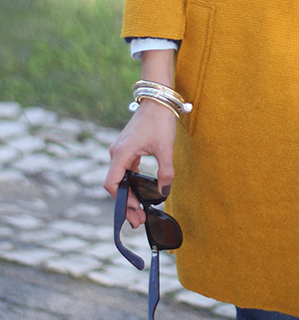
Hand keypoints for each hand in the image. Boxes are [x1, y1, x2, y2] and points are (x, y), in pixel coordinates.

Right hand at [104, 99, 176, 226]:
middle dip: (126, 203)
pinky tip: (140, 191)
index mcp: (121, 154)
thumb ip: (165, 172)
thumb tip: (164, 192)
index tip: (136, 210)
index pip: (112, 185)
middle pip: (116, 185)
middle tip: (139, 220)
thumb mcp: (165, 148)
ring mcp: (120, 150)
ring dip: (128, 194)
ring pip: (120, 178)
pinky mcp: (127, 147)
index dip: (122, 201)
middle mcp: (116, 153)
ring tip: (140, 209)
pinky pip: (125, 170)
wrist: (158, 99)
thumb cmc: (160, 121)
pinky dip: (131, 182)